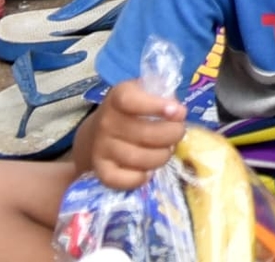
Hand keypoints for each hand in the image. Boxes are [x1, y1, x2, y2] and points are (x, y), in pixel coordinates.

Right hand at [76, 76, 187, 190]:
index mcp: (118, 97)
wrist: (95, 133)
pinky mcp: (100, 170)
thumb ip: (163, 97)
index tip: (179, 112)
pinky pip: (122, 180)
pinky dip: (139, 179)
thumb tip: (179, 113)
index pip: (131, 101)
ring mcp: (101, 147)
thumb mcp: (144, 93)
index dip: (156, 106)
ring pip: (138, 159)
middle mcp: (106, 122)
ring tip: (166, 150)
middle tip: (178, 132)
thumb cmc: (130, 111)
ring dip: (161, 157)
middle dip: (172, 135)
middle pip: (145, 134)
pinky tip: (148, 171)